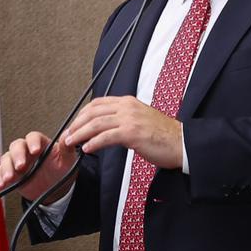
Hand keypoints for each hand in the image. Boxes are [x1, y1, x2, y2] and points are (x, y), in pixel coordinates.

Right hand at [0, 131, 77, 202]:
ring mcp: (16, 162)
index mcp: (40, 144)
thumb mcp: (67, 161)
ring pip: (6, 159)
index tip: (35, 150)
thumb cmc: (61, 171)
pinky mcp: (10, 174)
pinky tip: (1, 184)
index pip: (33, 137)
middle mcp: (26, 151)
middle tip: (21, 166)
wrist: (55, 190)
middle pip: (16, 146)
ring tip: (9, 178)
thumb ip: (66, 148)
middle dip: (17, 156)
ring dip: (6, 168)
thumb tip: (67, 135)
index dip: (33, 142)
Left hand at [62, 96, 183, 168]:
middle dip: (76, 124)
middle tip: (67, 135)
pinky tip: (87, 148)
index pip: (98, 104)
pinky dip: (93, 142)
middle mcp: (127, 107)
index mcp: (128, 102)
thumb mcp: (141, 120)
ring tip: (70, 142)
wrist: (183, 143)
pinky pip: (106, 136)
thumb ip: (124, 120)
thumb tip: (106, 128)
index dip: (82, 114)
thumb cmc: (164, 136)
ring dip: (80, 133)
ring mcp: (130, 119)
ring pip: (96, 123)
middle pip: (93, 112)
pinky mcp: (132, 133)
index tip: (73, 125)